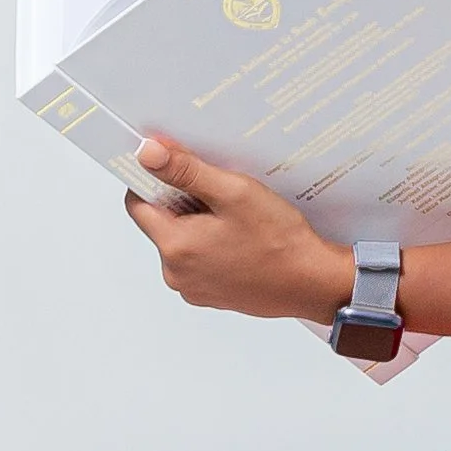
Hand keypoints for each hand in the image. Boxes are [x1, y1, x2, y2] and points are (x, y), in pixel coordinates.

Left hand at [123, 142, 353, 323]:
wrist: (313, 283)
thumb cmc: (279, 241)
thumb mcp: (234, 192)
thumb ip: (186, 171)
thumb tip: (147, 154)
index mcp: (174, 246)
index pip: (137, 204)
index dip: (154, 182)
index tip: (179, 171)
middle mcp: (175, 273)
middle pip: (161, 223)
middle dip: (183, 204)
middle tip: (221, 195)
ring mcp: (192, 288)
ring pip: (181, 242)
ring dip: (199, 225)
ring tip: (236, 220)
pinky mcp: (210, 296)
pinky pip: (198, 262)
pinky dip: (212, 246)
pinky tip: (241, 240)